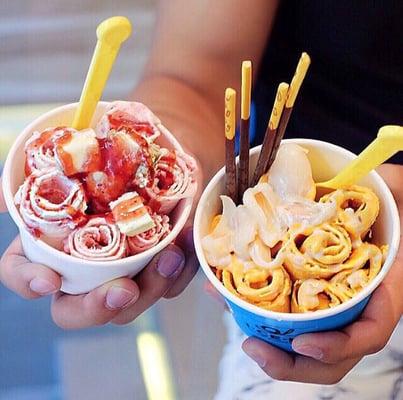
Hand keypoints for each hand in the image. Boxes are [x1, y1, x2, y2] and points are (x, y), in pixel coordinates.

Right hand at [0, 176, 198, 328]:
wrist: (155, 156)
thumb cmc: (108, 164)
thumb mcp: (76, 163)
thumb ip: (42, 180)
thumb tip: (2, 193)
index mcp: (51, 246)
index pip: (22, 272)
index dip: (28, 281)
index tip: (48, 279)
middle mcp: (83, 269)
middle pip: (76, 310)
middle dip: (97, 307)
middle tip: (124, 290)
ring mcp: (121, 274)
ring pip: (128, 304)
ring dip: (152, 286)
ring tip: (171, 256)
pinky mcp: (156, 270)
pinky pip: (168, 286)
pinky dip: (180, 270)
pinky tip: (185, 244)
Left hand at [241, 164, 402, 383]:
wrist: (367, 205)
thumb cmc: (381, 203)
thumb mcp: (393, 193)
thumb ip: (393, 190)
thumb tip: (387, 179)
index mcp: (380, 288)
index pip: (370, 332)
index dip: (340, 346)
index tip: (304, 344)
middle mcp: (354, 303)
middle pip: (332, 353)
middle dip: (293, 364)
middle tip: (255, 348)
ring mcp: (328, 300)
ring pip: (305, 341)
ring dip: (272, 347)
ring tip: (241, 334)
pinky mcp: (302, 290)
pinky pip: (282, 312)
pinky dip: (254, 310)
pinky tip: (226, 295)